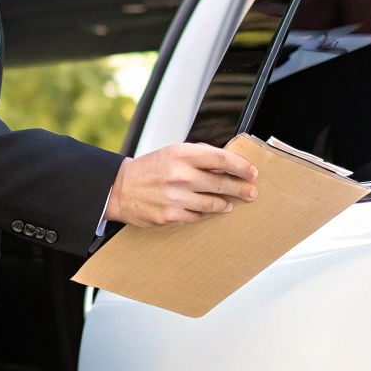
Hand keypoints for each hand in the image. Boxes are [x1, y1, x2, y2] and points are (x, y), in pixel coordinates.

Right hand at [104, 143, 258, 227]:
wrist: (120, 188)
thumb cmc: (149, 169)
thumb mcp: (173, 153)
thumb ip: (199, 156)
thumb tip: (227, 163)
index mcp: (181, 155)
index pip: (221, 158)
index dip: (241, 166)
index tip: (251, 172)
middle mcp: (180, 175)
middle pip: (222, 183)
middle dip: (241, 188)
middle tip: (251, 192)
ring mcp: (176, 198)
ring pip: (213, 204)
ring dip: (225, 203)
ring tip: (230, 203)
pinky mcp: (171, 216)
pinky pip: (198, 216)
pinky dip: (205, 213)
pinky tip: (207, 211)